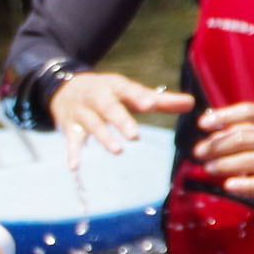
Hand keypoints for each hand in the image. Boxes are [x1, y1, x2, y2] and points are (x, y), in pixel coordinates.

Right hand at [48, 70, 191, 168]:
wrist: (62, 87)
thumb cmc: (106, 92)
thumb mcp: (129, 91)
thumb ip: (160, 100)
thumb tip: (191, 103)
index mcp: (115, 86)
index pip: (128, 90)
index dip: (139, 97)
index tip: (151, 104)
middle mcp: (97, 97)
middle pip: (108, 107)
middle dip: (120, 120)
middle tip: (135, 135)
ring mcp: (82, 112)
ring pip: (92, 124)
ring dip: (103, 137)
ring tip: (118, 151)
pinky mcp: (70, 127)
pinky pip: (71, 140)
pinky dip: (71, 153)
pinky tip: (74, 167)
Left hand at [193, 102, 253, 201]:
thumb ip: (248, 124)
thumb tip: (212, 124)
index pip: (249, 111)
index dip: (223, 116)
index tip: (202, 124)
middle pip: (244, 138)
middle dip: (217, 145)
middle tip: (199, 152)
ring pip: (250, 161)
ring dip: (224, 165)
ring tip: (208, 168)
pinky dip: (244, 185)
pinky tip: (228, 185)